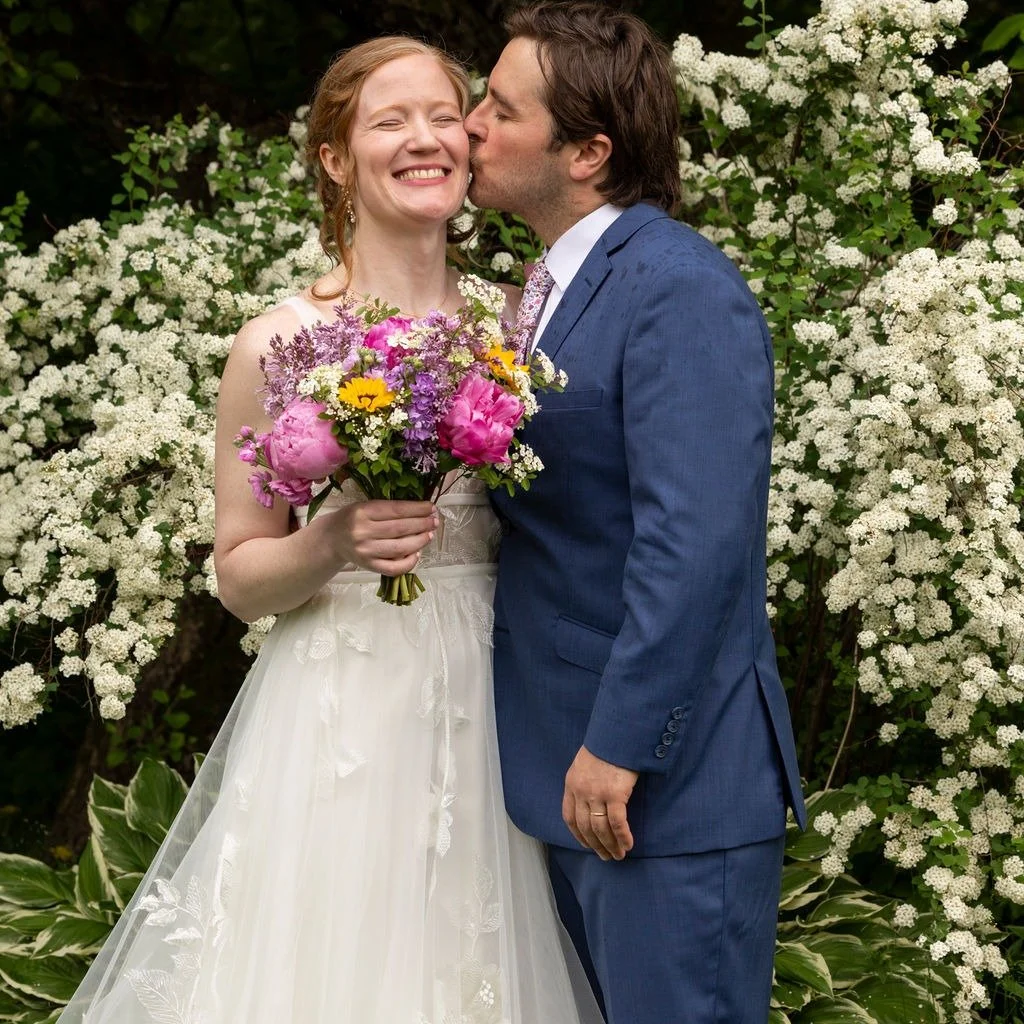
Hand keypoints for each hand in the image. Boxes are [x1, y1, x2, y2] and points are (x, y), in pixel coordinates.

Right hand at [326, 499, 437, 574]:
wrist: (332, 539)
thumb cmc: (353, 519)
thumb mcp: (365, 506)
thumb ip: (388, 508)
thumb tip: (421, 510)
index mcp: (362, 512)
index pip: (396, 510)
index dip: (417, 509)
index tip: (431, 507)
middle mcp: (363, 532)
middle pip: (400, 528)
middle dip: (422, 524)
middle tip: (435, 521)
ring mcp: (366, 551)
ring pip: (400, 548)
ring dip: (420, 541)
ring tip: (429, 535)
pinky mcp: (369, 566)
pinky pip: (393, 568)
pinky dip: (409, 562)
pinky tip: (417, 553)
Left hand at [562, 746, 638, 860]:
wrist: (618, 731)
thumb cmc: (606, 744)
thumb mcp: (586, 762)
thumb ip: (585, 780)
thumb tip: (592, 800)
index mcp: (571, 783)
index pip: (570, 817)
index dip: (578, 835)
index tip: (586, 845)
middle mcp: (581, 791)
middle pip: (585, 827)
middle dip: (596, 845)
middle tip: (606, 856)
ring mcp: (597, 793)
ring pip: (600, 829)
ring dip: (610, 845)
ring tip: (618, 855)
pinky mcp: (615, 794)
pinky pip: (617, 823)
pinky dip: (622, 837)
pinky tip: (627, 845)